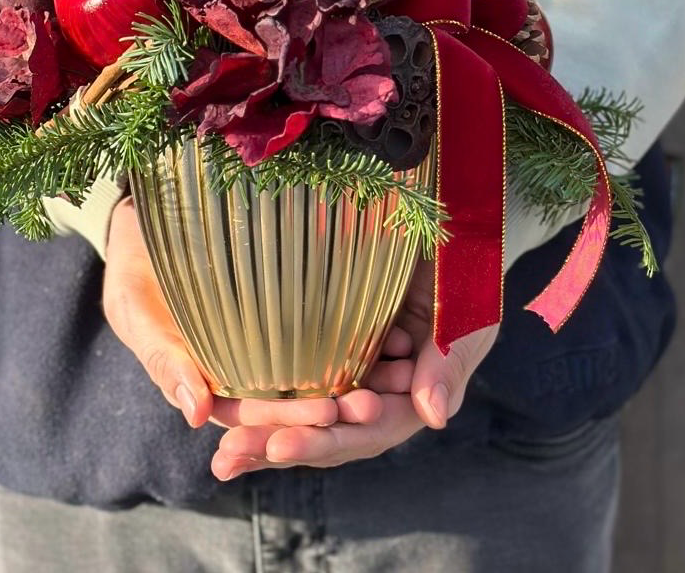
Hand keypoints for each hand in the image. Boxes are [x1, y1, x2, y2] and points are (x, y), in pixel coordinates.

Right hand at [102, 198, 378, 430]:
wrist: (148, 216)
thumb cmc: (137, 267)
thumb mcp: (136, 310)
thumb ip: (163, 358)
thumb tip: (196, 413)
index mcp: (216, 384)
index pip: (259, 416)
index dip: (291, 420)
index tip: (327, 414)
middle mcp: (253, 367)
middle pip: (299, 399)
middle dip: (334, 409)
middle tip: (371, 404)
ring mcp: (277, 336)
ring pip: (322, 367)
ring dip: (359, 377)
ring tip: (400, 374)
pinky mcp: (298, 300)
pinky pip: (333, 322)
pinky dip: (365, 335)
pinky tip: (400, 335)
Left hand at [209, 257, 498, 479]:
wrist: (451, 227)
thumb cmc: (466, 276)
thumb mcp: (466, 318)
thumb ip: (448, 364)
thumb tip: (433, 418)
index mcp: (411, 399)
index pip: (367, 432)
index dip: (325, 441)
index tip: (281, 446)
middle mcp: (377, 392)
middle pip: (325, 430)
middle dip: (276, 444)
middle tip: (228, 457)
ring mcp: (351, 367)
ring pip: (303, 405)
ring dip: (260, 425)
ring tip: (217, 440)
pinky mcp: (328, 338)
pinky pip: (292, 367)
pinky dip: (261, 383)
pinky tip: (220, 393)